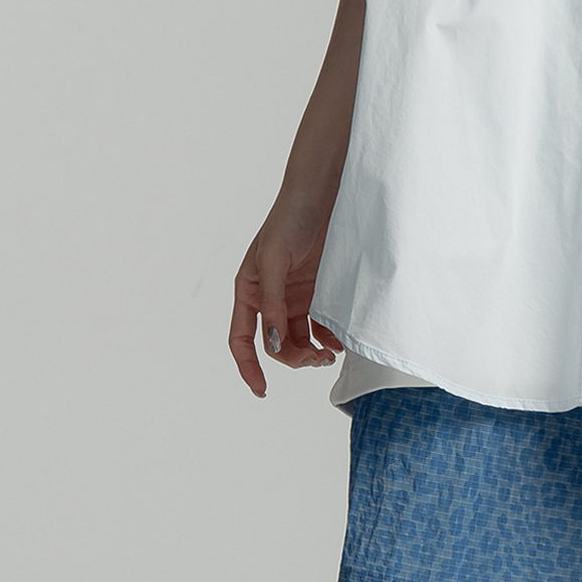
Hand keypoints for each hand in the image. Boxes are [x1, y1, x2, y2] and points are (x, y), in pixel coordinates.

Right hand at [229, 199, 341, 396]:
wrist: (324, 192)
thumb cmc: (289, 218)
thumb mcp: (274, 259)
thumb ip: (272, 303)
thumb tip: (274, 343)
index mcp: (249, 290)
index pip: (242, 339)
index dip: (249, 366)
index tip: (262, 389)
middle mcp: (271, 297)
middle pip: (276, 343)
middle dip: (293, 358)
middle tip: (317, 360)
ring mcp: (296, 295)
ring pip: (300, 338)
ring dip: (312, 352)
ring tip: (330, 355)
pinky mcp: (320, 291)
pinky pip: (321, 325)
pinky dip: (329, 338)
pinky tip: (339, 341)